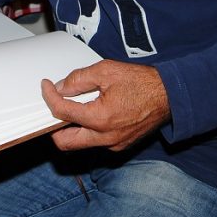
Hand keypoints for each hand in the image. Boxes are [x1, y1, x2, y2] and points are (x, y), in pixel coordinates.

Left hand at [42, 60, 169, 151]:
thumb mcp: (106, 71)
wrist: (169, 96)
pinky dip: (87, 131)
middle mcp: (105, 138)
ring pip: (80, 144)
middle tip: (54, 107)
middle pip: (64, 142)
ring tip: (74, 107)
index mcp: (100, 118)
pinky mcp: (120, 146)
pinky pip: (95, 143)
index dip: (49, 97)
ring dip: (71, 129)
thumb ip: (79, 79)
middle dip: (53, 126)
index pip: (61, 113)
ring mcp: (114, 145)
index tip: (47, 87)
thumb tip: (61, 87)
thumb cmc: (142, 82)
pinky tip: (91, 113)